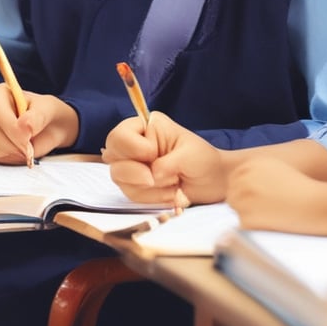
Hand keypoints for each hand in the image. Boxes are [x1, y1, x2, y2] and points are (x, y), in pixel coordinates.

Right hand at [0, 83, 78, 164]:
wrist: (47, 129)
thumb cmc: (45, 114)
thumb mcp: (48, 109)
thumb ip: (38, 116)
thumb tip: (24, 126)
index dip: (10, 127)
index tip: (28, 138)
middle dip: (15, 144)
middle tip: (31, 146)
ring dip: (14, 154)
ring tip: (27, 147)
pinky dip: (8, 160)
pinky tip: (19, 153)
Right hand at [102, 111, 226, 204]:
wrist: (215, 183)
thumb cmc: (204, 161)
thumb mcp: (189, 156)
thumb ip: (166, 164)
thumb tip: (150, 176)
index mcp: (147, 127)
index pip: (119, 135)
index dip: (133, 148)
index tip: (153, 153)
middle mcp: (135, 144)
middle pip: (112, 156)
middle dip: (135, 171)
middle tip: (156, 177)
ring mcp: (133, 165)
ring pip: (119, 178)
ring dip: (148, 188)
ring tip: (172, 185)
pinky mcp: (136, 185)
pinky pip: (130, 195)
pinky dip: (151, 198)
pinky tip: (169, 194)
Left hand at [227, 158, 321, 231]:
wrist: (316, 204)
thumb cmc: (301, 189)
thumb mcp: (276, 168)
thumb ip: (255, 173)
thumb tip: (238, 186)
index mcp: (249, 165)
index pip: (234, 182)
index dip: (247, 193)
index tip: (264, 198)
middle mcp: (242, 179)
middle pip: (233, 196)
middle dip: (245, 204)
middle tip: (268, 209)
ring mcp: (243, 199)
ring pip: (237, 212)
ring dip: (250, 216)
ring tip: (272, 215)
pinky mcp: (247, 219)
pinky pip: (243, 227)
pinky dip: (255, 228)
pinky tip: (273, 223)